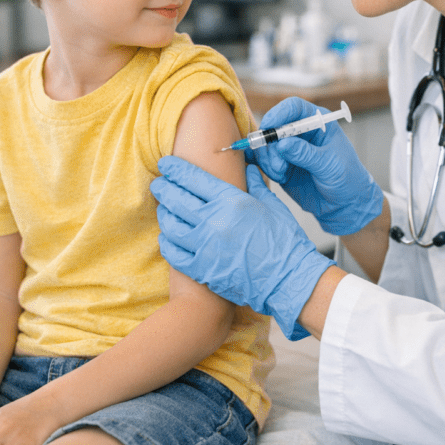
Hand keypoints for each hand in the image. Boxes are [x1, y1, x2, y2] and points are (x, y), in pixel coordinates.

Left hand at [151, 160, 334, 339]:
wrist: (287, 280)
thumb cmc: (284, 242)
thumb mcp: (273, 206)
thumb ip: (256, 185)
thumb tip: (249, 168)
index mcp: (232, 202)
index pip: (195, 179)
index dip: (176, 170)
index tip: (165, 164)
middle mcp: (214, 221)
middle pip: (177, 199)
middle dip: (163, 188)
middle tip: (157, 184)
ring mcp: (205, 246)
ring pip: (171, 225)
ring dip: (163, 214)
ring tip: (163, 209)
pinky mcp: (202, 269)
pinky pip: (174, 253)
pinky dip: (166, 243)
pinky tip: (166, 237)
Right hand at [246, 97, 383, 235]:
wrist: (345, 205)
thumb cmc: (347, 178)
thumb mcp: (329, 165)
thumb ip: (306, 154)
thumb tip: (282, 144)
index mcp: (318, 122)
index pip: (294, 108)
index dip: (279, 113)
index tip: (269, 126)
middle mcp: (301, 132)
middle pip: (274, 125)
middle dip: (270, 143)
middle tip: (278, 164)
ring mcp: (290, 149)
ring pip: (267, 145)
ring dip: (269, 159)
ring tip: (281, 173)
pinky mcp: (282, 165)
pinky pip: (265, 161)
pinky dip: (267, 168)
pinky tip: (280, 177)